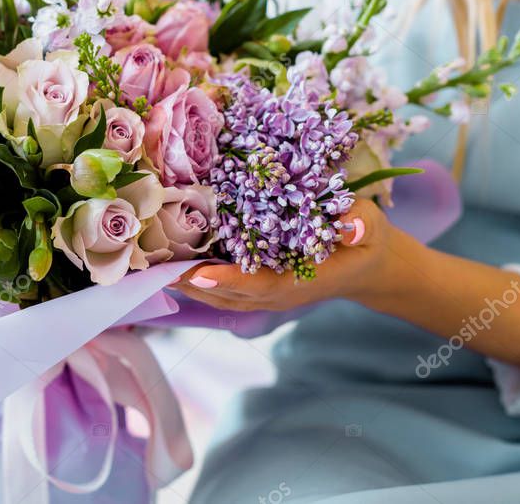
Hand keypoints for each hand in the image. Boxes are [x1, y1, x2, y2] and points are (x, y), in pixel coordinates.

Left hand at [171, 199, 407, 311]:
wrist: (365, 264)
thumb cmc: (365, 242)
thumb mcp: (371, 228)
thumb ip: (362, 225)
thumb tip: (352, 226)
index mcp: (300, 282)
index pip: (260, 286)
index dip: (229, 281)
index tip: (197, 274)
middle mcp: (274, 292)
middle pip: (225, 293)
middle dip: (189, 281)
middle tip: (153, 263)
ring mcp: (262, 291)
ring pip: (216, 292)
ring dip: (183, 279)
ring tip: (149, 259)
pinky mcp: (254, 281)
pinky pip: (218, 281)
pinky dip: (192, 271)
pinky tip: (166, 252)